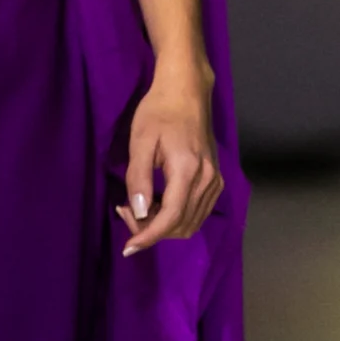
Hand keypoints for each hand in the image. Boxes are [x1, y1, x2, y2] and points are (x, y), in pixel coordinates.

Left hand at [117, 69, 221, 253]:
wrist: (186, 92)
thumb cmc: (158, 111)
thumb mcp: (140, 142)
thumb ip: (139, 179)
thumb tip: (140, 213)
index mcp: (188, 170)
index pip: (170, 217)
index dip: (148, 236)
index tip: (128, 248)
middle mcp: (207, 180)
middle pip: (181, 225)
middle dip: (151, 230)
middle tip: (124, 210)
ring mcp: (215, 181)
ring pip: (190, 223)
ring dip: (163, 225)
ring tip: (138, 207)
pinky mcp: (215, 180)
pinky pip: (197, 212)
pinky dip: (176, 217)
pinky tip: (157, 203)